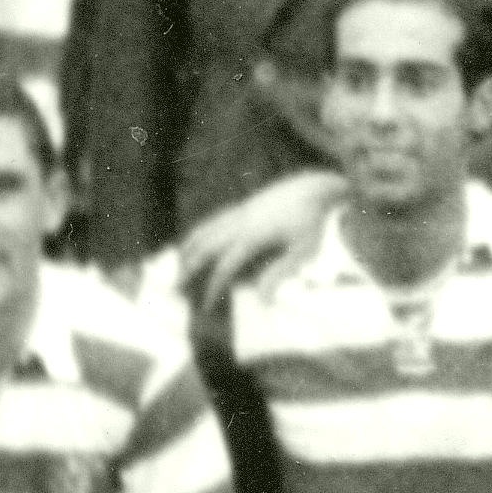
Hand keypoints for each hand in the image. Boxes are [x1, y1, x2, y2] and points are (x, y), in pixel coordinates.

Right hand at [178, 170, 344, 314]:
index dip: (213, 287)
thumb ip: (280, 274)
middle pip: (205, 245)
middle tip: (175, 287)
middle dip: (188, 268)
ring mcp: (240, 211)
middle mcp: (241, 221)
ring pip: (205, 229)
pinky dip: (200, 232)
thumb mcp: (303, 251)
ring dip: (189, 248)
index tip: (206, 306)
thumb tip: (262, 302)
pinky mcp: (244, 205)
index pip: (225, 266)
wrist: (316, 186)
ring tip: (178, 266)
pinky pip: (214, 220)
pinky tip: (196, 242)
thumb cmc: (314, 221)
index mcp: (254, 235)